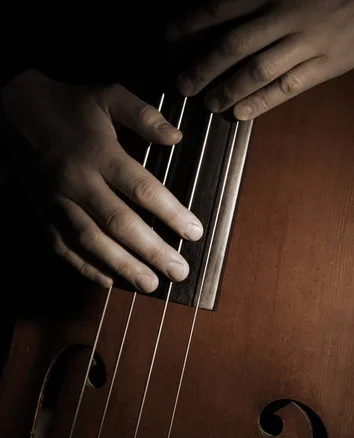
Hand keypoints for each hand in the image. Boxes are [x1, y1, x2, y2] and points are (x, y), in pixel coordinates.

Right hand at [0, 70, 202, 290]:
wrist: (14, 112)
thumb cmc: (70, 106)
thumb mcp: (108, 96)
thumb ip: (144, 115)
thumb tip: (176, 138)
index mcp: (99, 153)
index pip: (141, 188)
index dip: (170, 213)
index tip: (194, 232)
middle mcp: (78, 181)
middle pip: (119, 222)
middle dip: (151, 250)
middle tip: (178, 272)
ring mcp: (58, 202)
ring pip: (92, 241)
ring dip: (122, 266)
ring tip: (150, 284)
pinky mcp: (43, 215)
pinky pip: (64, 248)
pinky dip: (86, 267)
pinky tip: (109, 282)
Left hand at [167, 0, 353, 118]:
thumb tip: (229, 12)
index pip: (223, 7)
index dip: (193, 23)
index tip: (171, 38)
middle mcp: (287, 14)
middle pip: (233, 44)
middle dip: (203, 66)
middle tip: (183, 85)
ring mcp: (307, 42)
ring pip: (257, 70)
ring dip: (228, 89)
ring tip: (208, 103)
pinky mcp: (327, 64)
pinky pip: (287, 87)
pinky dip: (261, 102)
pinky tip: (240, 113)